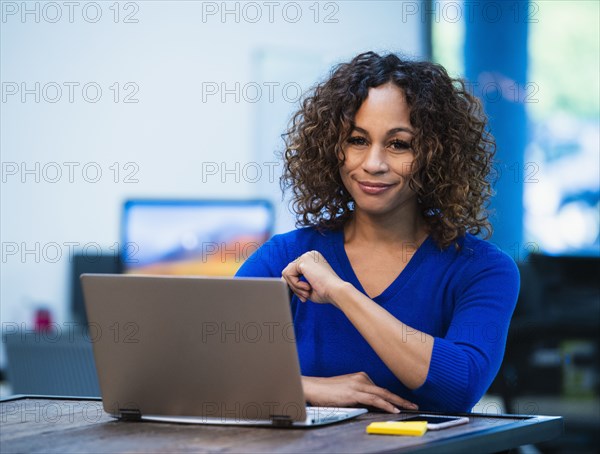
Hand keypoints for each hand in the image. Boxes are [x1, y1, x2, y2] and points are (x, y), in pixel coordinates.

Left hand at [281, 251, 345, 304]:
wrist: (336, 291)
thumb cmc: (326, 292)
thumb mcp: (308, 286)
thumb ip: (297, 282)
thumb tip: (282, 281)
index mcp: (313, 259)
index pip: (295, 271)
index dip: (297, 285)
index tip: (305, 296)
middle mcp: (309, 255)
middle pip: (290, 271)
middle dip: (295, 287)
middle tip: (305, 297)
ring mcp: (306, 256)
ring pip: (287, 273)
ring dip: (295, 287)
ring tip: (307, 293)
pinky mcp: (303, 260)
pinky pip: (288, 274)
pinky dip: (295, 285)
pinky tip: (307, 287)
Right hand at [302, 373, 418, 413]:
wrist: (313, 388)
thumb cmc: (327, 391)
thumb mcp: (347, 390)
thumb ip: (359, 394)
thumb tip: (372, 404)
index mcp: (360, 377)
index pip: (380, 388)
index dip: (392, 397)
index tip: (403, 403)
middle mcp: (361, 378)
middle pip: (385, 390)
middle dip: (401, 398)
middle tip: (414, 405)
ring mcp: (358, 385)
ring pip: (383, 394)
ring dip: (398, 402)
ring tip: (409, 408)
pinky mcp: (354, 393)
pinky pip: (374, 399)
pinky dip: (386, 405)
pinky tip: (393, 410)